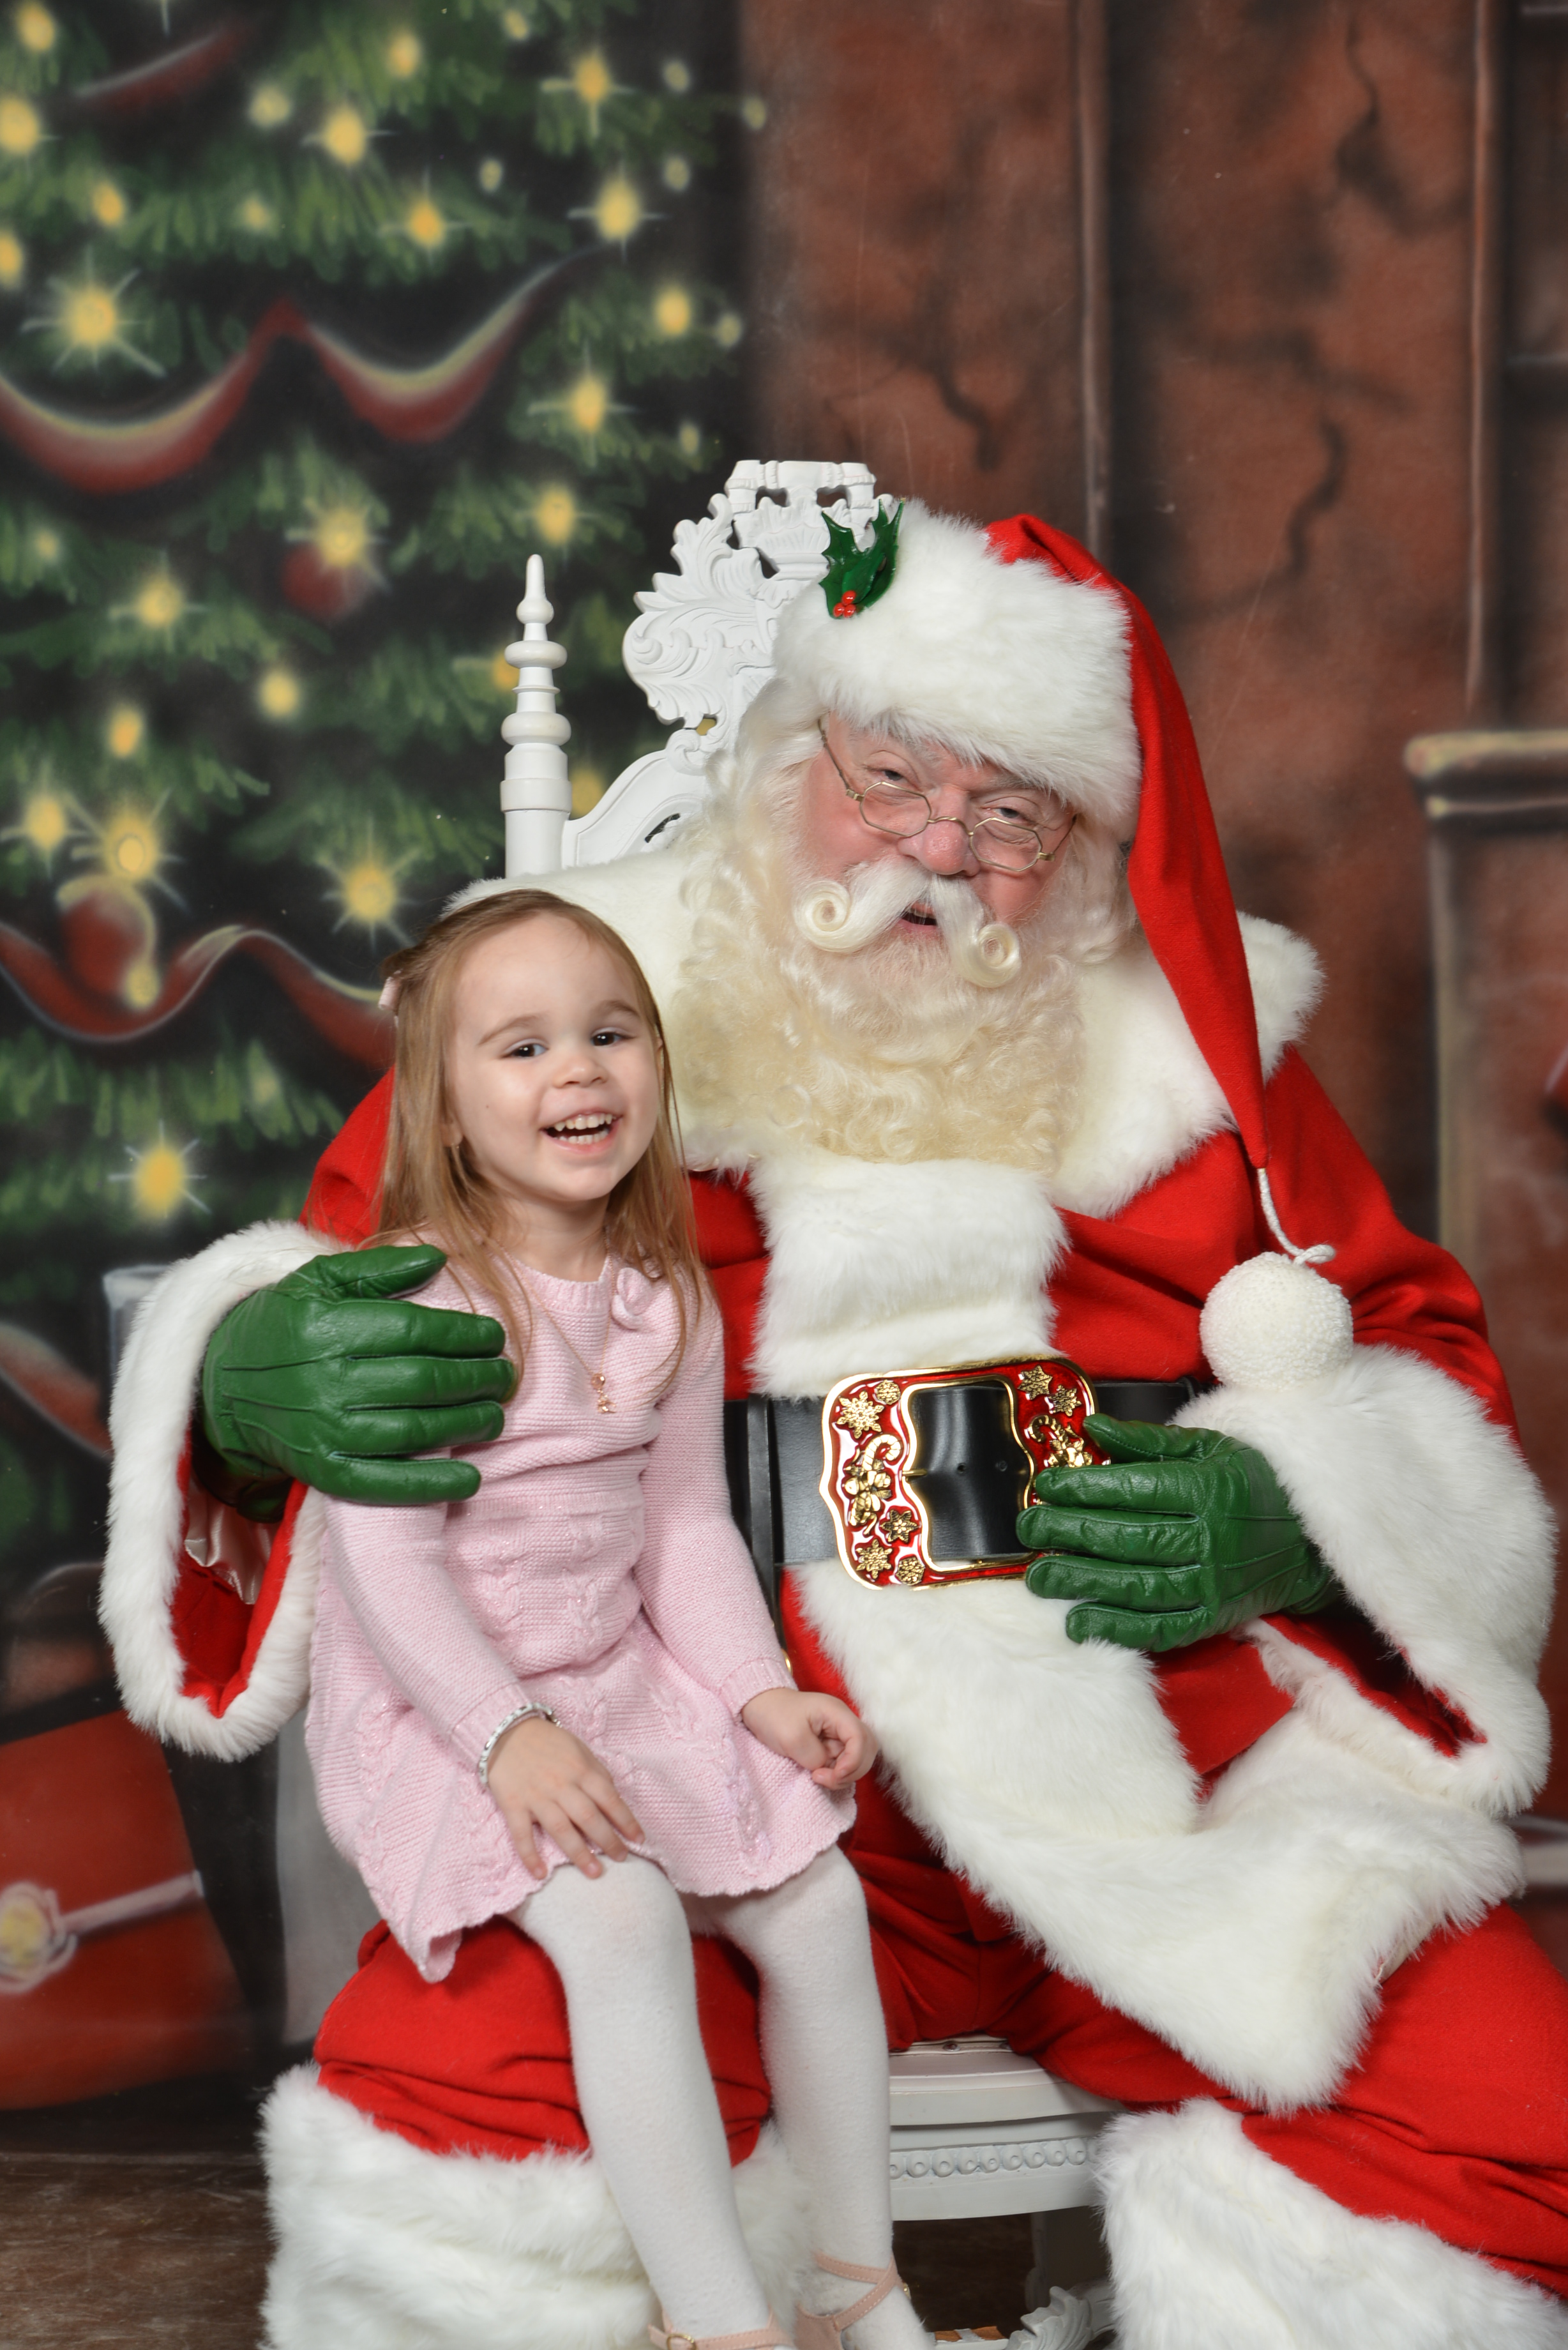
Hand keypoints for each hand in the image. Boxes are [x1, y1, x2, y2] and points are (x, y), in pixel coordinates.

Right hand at [199, 1245, 516, 1508]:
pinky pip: (384, 1482)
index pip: (414, 1330)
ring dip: (466, 1424)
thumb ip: (378, 1267)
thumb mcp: (317, 1281)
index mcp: (327, 1328)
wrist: (223, 1385)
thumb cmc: (282, 1325)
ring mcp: (324, 1431)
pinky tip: (468, 1477)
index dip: (464, 1333)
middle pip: (422, 1381)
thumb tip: (437, 1259)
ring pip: (413, 1431)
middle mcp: (326, 1381)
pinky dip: (429, 1483)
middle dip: (476, 1378)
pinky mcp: (322, 1470)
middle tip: (504, 1375)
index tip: (494, 1335)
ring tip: (495, 1414)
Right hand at [485, 1716, 644, 1879]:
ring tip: (594, 1873)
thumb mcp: (579, 1749)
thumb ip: (596, 1772)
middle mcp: (561, 1785)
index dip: (626, 1820)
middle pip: (589, 1818)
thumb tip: (613, 1796)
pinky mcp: (513, 1805)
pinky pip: (522, 1834)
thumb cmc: (548, 1742)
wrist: (507, 1731)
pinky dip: (530, 1855)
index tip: (639, 1839)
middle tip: (622, 1859)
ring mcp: (536, 1797)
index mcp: (580, 1770)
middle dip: (608, 1841)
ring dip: (579, 1854)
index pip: (609, 1798)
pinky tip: (540, 1874)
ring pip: (561, 1830)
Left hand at [740, 1686, 877, 1788]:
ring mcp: (837, 1734)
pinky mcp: (830, 1745)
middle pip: (867, 1750)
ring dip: (844, 1774)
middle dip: (852, 1770)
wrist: (759, 1707)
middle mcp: (842, 1722)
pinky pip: (843, 1763)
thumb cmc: (774, 1715)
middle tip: (824, 1779)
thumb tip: (826, 1768)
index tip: (835, 1774)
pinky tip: (818, 1775)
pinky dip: (836, 1773)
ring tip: (818, 1778)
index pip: (862, 1738)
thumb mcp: (792, 1737)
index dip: (854, 1760)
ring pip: (857, 1759)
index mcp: (837, 1712)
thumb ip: (815, 1757)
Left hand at [1018, 1416, 1336, 1651]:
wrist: (1307, 1543)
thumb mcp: (1209, 1449)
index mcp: (1208, 1489)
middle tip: (1028, 1529)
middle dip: (1070, 1533)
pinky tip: (1078, 1621)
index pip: (1136, 1490)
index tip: (1046, 1487)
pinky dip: (1117, 1628)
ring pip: (1137, 1585)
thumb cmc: (1251, 1485)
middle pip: (1128, 1538)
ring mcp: (1212, 1584)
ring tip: (1039, 1576)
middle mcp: (1210, 1539)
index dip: (1085, 1488)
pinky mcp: (1213, 1618)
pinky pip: (1159, 1627)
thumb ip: (1148, 1442)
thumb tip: (1091, 1428)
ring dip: (1082, 1582)